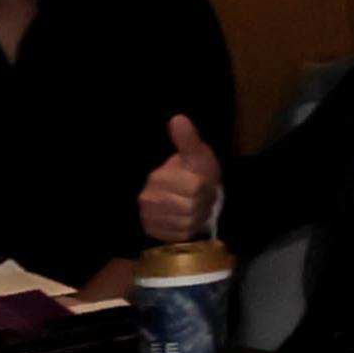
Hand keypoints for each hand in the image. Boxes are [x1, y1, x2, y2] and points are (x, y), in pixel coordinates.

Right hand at [136, 112, 221, 244]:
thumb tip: (178, 118)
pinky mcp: (155, 233)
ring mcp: (149, 217)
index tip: (202, 181)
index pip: (194, 187)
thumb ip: (188, 139)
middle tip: (200, 196)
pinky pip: (182, 234)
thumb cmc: (195, 173)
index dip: (205, 185)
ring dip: (197, 215)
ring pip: (188, 222)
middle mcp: (148, 198)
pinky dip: (190, 228)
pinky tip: (187, 219)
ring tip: (194, 206)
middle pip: (191, 206)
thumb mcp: (196, 154)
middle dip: (202, 201)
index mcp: (158, 177)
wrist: (190, 196)